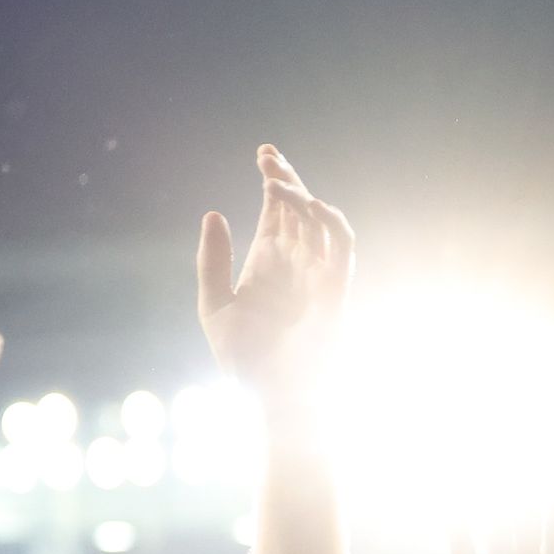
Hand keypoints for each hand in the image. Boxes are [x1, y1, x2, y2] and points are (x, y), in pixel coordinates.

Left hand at [195, 146, 356, 395]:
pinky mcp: (335, 290)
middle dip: (286, 179)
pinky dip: (330, 222)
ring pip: (318, 221)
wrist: (272, 399)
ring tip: (276, 180)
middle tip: (267, 155)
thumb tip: (215, 212)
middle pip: (298, 209)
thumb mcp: (214, 305)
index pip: (277, 213)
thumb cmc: (245, 362)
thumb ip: (212, 260)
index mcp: (269, 265)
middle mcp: (296, 265)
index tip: (263, 154)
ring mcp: (317, 275)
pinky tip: (310, 204)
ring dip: (301, 196)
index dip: (274, 182)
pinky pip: (341, 247)